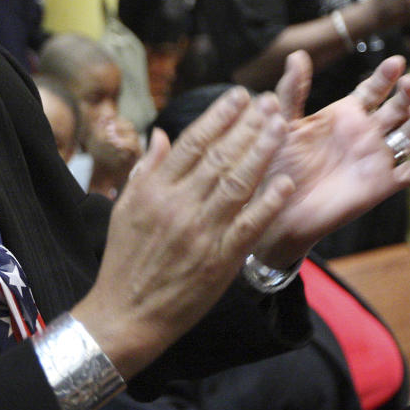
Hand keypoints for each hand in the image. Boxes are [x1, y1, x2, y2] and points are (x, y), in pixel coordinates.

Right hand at [72, 87, 293, 378]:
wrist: (127, 313)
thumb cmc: (124, 259)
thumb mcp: (123, 208)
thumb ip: (145, 170)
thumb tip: (161, 135)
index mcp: (153, 190)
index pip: (192, 144)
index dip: (218, 117)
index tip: (238, 96)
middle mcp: (178, 206)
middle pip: (219, 157)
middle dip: (247, 126)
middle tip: (269, 101)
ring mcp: (201, 233)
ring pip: (237, 183)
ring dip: (262, 152)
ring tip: (281, 125)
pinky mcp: (220, 260)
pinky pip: (249, 226)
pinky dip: (268, 203)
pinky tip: (285, 181)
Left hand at [255, 51, 409, 267]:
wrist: (276, 206)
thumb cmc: (276, 164)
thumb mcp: (281, 122)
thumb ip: (292, 91)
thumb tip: (298, 54)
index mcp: (344, 115)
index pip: (374, 89)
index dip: (387, 75)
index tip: (396, 61)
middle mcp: (364, 133)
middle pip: (398, 107)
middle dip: (409, 93)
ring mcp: (375, 157)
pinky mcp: (382, 184)